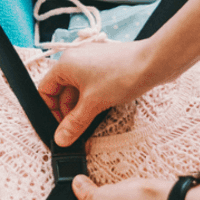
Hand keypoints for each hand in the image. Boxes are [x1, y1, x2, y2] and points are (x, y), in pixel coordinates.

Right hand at [37, 40, 160, 146]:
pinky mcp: (106, 67)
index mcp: (65, 64)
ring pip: (78, 91)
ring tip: (90, 126)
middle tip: (77, 133)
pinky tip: (101, 113)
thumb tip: (61, 138)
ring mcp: (91, 63)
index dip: (50, 111)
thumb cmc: (122, 74)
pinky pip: (92, 86)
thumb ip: (74, 123)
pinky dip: (93, 101)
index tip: (59, 128)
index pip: (45, 90)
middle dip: (69, 114)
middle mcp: (76, 60)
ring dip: (82, 110)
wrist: (154, 63)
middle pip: (62, 93)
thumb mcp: (93, 104)